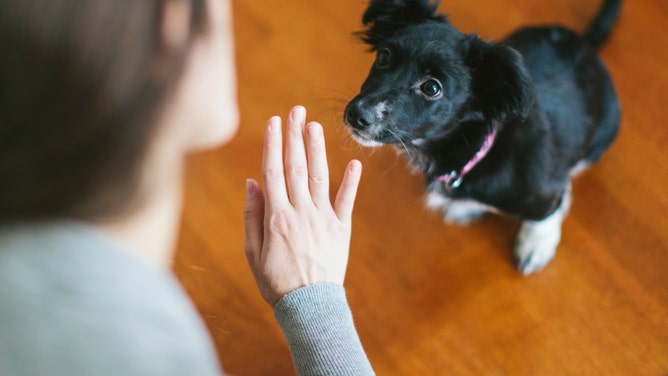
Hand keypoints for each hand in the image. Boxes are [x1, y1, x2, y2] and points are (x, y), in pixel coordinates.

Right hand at [243, 106, 362, 306]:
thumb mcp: (253, 251)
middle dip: (295, 136)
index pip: (273, 171)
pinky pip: (346, 201)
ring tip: (315, 125)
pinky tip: (354, 162)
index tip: (274, 122)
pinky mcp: (341, 229)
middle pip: (295, 166)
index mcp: (276, 216)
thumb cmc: (276, 281)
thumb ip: (252, 215)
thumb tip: (252, 182)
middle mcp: (300, 212)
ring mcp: (323, 219)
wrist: (309, 306)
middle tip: (296, 110)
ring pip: (319, 177)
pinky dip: (351, 182)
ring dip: (317, 149)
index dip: (273, 144)